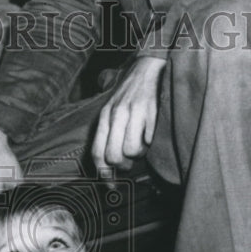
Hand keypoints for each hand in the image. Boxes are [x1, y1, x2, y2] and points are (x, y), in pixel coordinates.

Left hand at [91, 57, 165, 174]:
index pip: (97, 152)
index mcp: (105, 116)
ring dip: (140, 154)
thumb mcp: (112, 109)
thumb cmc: (131, 93)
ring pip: (132, 151)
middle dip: (124, 165)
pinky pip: (150, 139)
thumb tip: (108, 164)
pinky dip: (152, 143)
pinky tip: (152, 134)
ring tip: (143, 143)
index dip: (104, 174)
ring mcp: (135, 112)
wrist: (149, 66)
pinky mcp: (153, 111)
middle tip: (131, 160)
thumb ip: (108, 132)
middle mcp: (117, 114)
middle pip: (114, 156)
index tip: (111, 185)